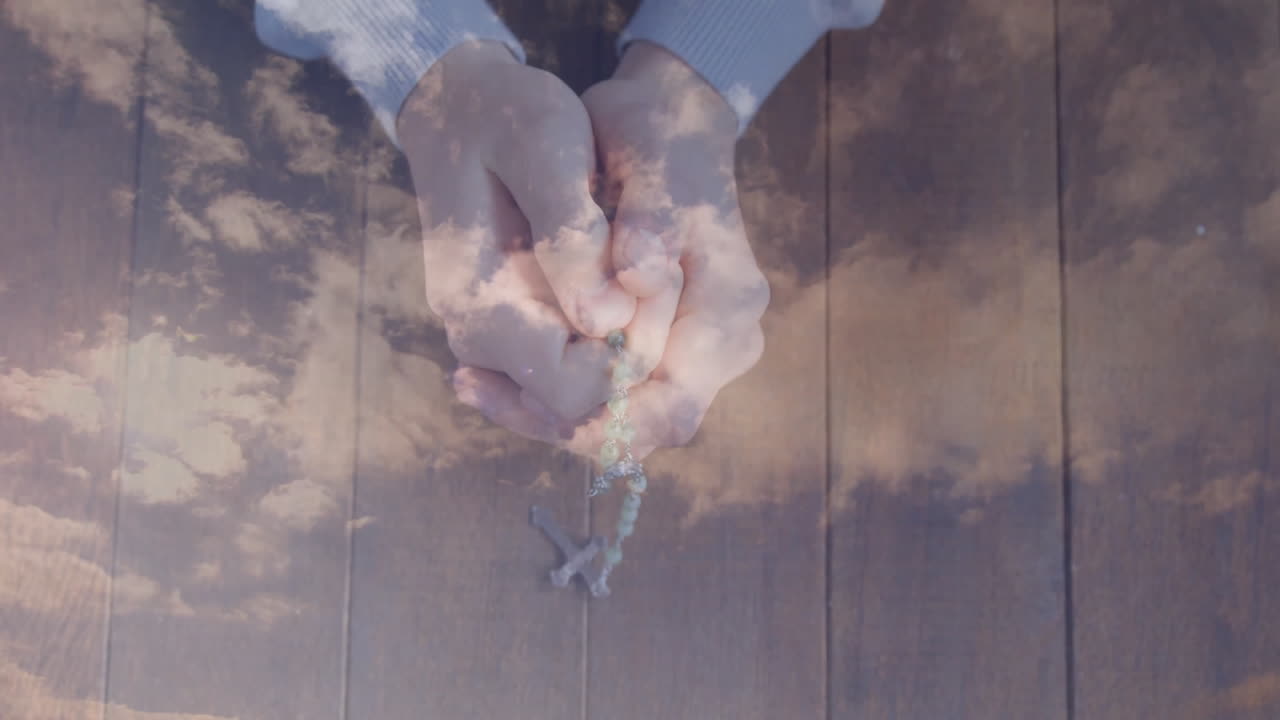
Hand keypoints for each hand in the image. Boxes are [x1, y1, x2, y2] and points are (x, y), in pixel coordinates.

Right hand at [398, 40, 659, 425]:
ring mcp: (493, 343)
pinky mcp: (512, 332)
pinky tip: (631, 304)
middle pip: (577, 415)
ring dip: (626, 367)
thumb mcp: (543, 143)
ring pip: (575, 410)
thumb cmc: (504, 113)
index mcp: (483, 306)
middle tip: (654, 281)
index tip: (652, 280)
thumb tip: (607, 321)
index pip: (575, 392)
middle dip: (635, 366)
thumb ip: (570, 235)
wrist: (456, 102)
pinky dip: (607, 356)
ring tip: (646, 290)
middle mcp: (481, 342)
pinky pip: (567, 382)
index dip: (630, 355)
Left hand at [458, 41, 770, 459]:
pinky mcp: (668, 343)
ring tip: (476, 381)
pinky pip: (617, 389)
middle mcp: (723, 344)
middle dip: (565, 420)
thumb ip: (648, 224)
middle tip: (479, 390)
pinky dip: (562, 384)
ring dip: (555, 408)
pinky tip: (501, 367)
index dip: (602, 424)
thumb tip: (633, 282)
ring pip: (627, 415)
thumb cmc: (660, 137)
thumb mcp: (650, 162)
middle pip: (645, 426)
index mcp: (726, 309)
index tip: (529, 401)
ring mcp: (698, 349)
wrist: (673, 122)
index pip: (670, 408)